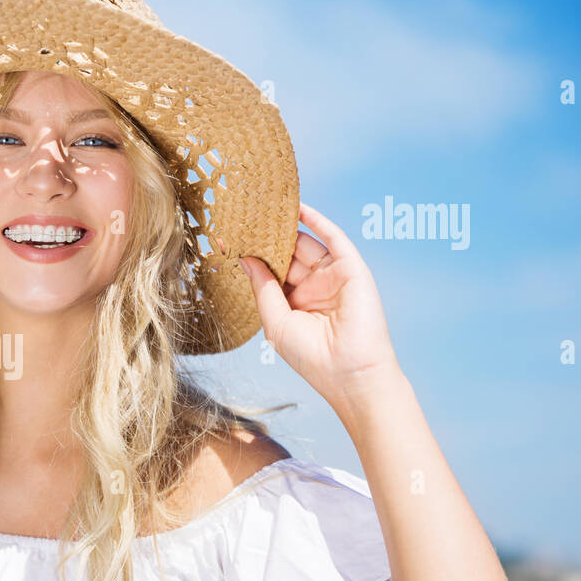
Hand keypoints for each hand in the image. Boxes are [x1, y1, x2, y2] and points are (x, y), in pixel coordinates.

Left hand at [240, 202, 401, 409]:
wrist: (350, 374)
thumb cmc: (312, 358)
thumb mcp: (276, 321)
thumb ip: (262, 288)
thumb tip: (245, 259)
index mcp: (294, 303)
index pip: (271, 272)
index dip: (252, 257)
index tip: (227, 240)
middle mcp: (313, 287)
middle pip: (287, 254)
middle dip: (266, 237)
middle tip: (243, 216)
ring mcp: (333, 277)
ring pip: (306, 244)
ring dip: (287, 226)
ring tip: (263, 206)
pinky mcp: (352, 270)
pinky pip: (334, 239)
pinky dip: (318, 222)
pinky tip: (298, 208)